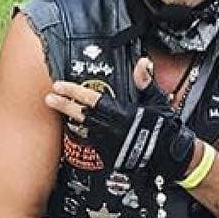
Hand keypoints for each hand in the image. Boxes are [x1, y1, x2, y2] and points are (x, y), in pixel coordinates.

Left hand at [46, 58, 197, 180]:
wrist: (169, 154)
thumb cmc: (164, 126)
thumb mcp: (157, 101)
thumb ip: (146, 82)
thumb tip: (142, 63)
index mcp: (122, 113)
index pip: (92, 99)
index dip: (74, 91)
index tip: (59, 85)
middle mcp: (112, 128)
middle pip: (82, 114)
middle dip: (64, 105)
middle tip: (49, 98)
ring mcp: (109, 142)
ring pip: (85, 127)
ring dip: (72, 118)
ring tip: (60, 109)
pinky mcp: (110, 154)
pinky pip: (94, 140)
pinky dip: (86, 131)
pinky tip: (80, 125)